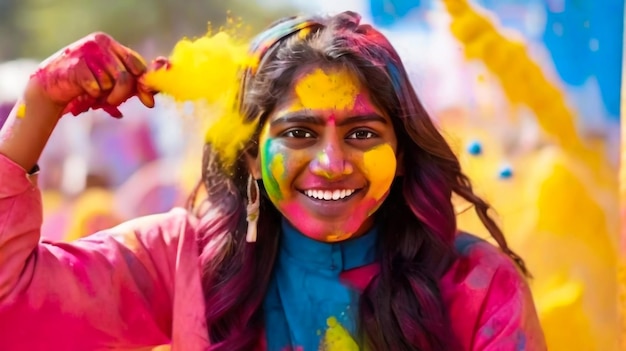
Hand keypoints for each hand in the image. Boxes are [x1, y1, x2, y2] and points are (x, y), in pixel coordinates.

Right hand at [29, 32, 154, 117]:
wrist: (51, 85)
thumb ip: (131, 86)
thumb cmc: (85, 85)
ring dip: (106, 96)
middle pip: (127, 77)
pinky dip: (92, 94)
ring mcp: (88, 52)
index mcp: (111, 45)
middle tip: (111, 101)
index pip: (137, 65)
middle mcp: (101, 43)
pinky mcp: (77, 64)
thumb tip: (150, 101)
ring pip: (112, 83)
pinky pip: (96, 87)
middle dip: (122, 95)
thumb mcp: (111, 82)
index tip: (147, 102)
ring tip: (94, 94)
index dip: (143, 85)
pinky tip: (82, 90)